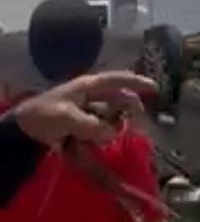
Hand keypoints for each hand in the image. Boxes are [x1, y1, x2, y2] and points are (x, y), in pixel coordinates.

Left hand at [14, 73, 157, 147]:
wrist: (20, 132)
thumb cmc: (42, 116)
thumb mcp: (66, 118)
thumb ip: (92, 125)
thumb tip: (112, 133)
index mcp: (87, 86)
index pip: (117, 79)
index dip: (137, 82)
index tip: (155, 88)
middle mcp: (90, 96)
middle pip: (118, 99)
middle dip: (127, 110)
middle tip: (133, 122)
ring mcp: (86, 110)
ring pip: (111, 116)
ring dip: (112, 126)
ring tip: (104, 137)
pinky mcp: (82, 125)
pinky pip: (101, 128)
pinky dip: (103, 135)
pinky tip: (98, 142)